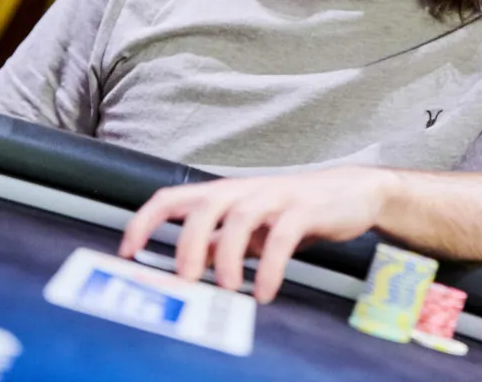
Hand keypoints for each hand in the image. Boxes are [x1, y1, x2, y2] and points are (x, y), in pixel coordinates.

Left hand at [119, 166, 398, 303]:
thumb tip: (183, 269)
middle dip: (187, 246)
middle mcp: (243, 190)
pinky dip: (271, 267)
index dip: (145, 221)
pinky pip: (282, 236)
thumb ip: (218, 244)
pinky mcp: (304, 209)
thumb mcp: (249, 229)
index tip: (128, 251)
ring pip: (239, 217)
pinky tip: (265, 292)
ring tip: (230, 290)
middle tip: (186, 282)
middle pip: (202, 207)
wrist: (352, 193)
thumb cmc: (294, 211)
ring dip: (228, 258)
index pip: (171, 197)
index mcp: (223, 194)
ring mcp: (274, 196)